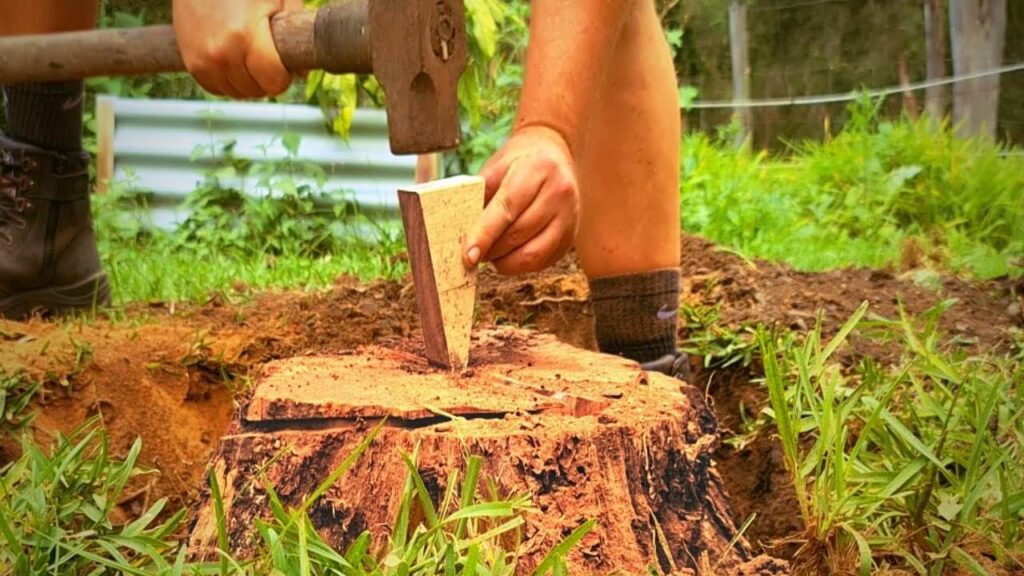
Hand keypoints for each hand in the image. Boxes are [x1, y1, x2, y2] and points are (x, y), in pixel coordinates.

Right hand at [173, 0, 302, 97]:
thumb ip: (296, 32)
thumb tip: (302, 74)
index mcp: (245, 36)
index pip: (273, 81)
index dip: (284, 76)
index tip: (284, 65)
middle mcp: (221, 53)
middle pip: (256, 90)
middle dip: (267, 80)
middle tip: (268, 61)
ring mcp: (202, 60)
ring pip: (236, 93)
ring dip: (248, 84)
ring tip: (252, 62)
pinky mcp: (190, 61)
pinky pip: (215, 88)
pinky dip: (228, 82)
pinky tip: (234, 65)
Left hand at [464, 126, 578, 274]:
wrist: (555, 154)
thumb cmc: (519, 161)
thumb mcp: (497, 166)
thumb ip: (480, 195)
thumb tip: (460, 230)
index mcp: (538, 168)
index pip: (507, 208)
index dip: (485, 234)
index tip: (468, 255)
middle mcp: (559, 192)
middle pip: (519, 234)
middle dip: (491, 250)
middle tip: (472, 253)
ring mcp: (569, 216)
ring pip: (532, 254)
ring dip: (504, 261)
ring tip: (490, 254)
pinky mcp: (571, 236)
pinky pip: (542, 261)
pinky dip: (519, 264)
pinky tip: (508, 254)